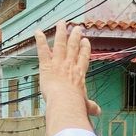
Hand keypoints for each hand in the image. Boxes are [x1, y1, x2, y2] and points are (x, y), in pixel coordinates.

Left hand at [36, 21, 98, 135]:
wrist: (65, 102)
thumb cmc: (76, 105)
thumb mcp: (85, 105)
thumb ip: (90, 106)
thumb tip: (98, 112)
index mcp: (80, 74)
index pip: (83, 58)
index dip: (84, 49)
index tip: (85, 41)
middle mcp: (70, 65)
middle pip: (74, 47)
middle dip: (75, 36)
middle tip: (77, 28)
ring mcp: (59, 63)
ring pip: (60, 44)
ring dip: (61, 33)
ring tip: (62, 23)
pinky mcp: (47, 65)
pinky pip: (43, 50)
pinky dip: (39, 40)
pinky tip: (37, 31)